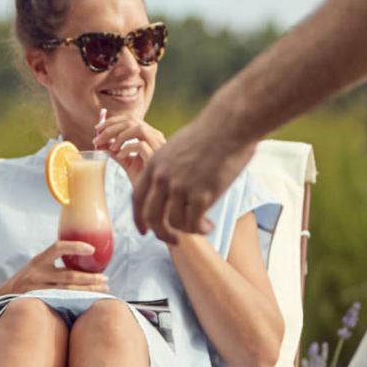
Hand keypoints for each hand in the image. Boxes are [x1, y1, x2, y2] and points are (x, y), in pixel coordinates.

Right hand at [0, 241, 109, 295]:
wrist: (2, 298)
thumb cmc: (25, 281)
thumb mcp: (35, 267)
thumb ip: (53, 265)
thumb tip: (82, 260)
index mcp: (38, 261)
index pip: (57, 248)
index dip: (75, 247)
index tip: (92, 249)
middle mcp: (37, 274)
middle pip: (69, 276)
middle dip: (90, 278)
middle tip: (105, 279)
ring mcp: (37, 291)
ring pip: (68, 292)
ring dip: (87, 291)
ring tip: (102, 289)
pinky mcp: (38, 303)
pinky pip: (61, 303)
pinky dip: (77, 301)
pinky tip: (88, 301)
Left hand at [90, 109, 165, 177]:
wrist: (148, 194)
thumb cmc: (139, 177)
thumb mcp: (123, 159)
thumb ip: (113, 149)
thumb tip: (98, 140)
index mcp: (149, 134)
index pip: (131, 119)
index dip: (112, 121)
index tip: (97, 128)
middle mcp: (156, 137)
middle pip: (133, 121)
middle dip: (111, 128)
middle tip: (97, 139)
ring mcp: (159, 145)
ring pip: (138, 128)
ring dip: (120, 136)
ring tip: (111, 148)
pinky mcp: (156, 156)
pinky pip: (140, 145)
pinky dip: (127, 148)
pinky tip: (120, 157)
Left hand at [131, 113, 253, 245]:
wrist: (229, 125)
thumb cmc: (210, 133)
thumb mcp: (178, 146)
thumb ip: (171, 167)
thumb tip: (173, 187)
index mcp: (154, 163)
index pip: (137, 197)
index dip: (138, 218)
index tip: (143, 230)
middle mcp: (163, 177)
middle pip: (152, 216)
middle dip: (161, 233)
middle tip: (173, 240)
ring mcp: (180, 187)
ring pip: (175, 223)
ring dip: (187, 231)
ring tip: (201, 227)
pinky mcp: (201, 195)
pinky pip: (194, 223)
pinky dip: (200, 229)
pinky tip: (209, 226)